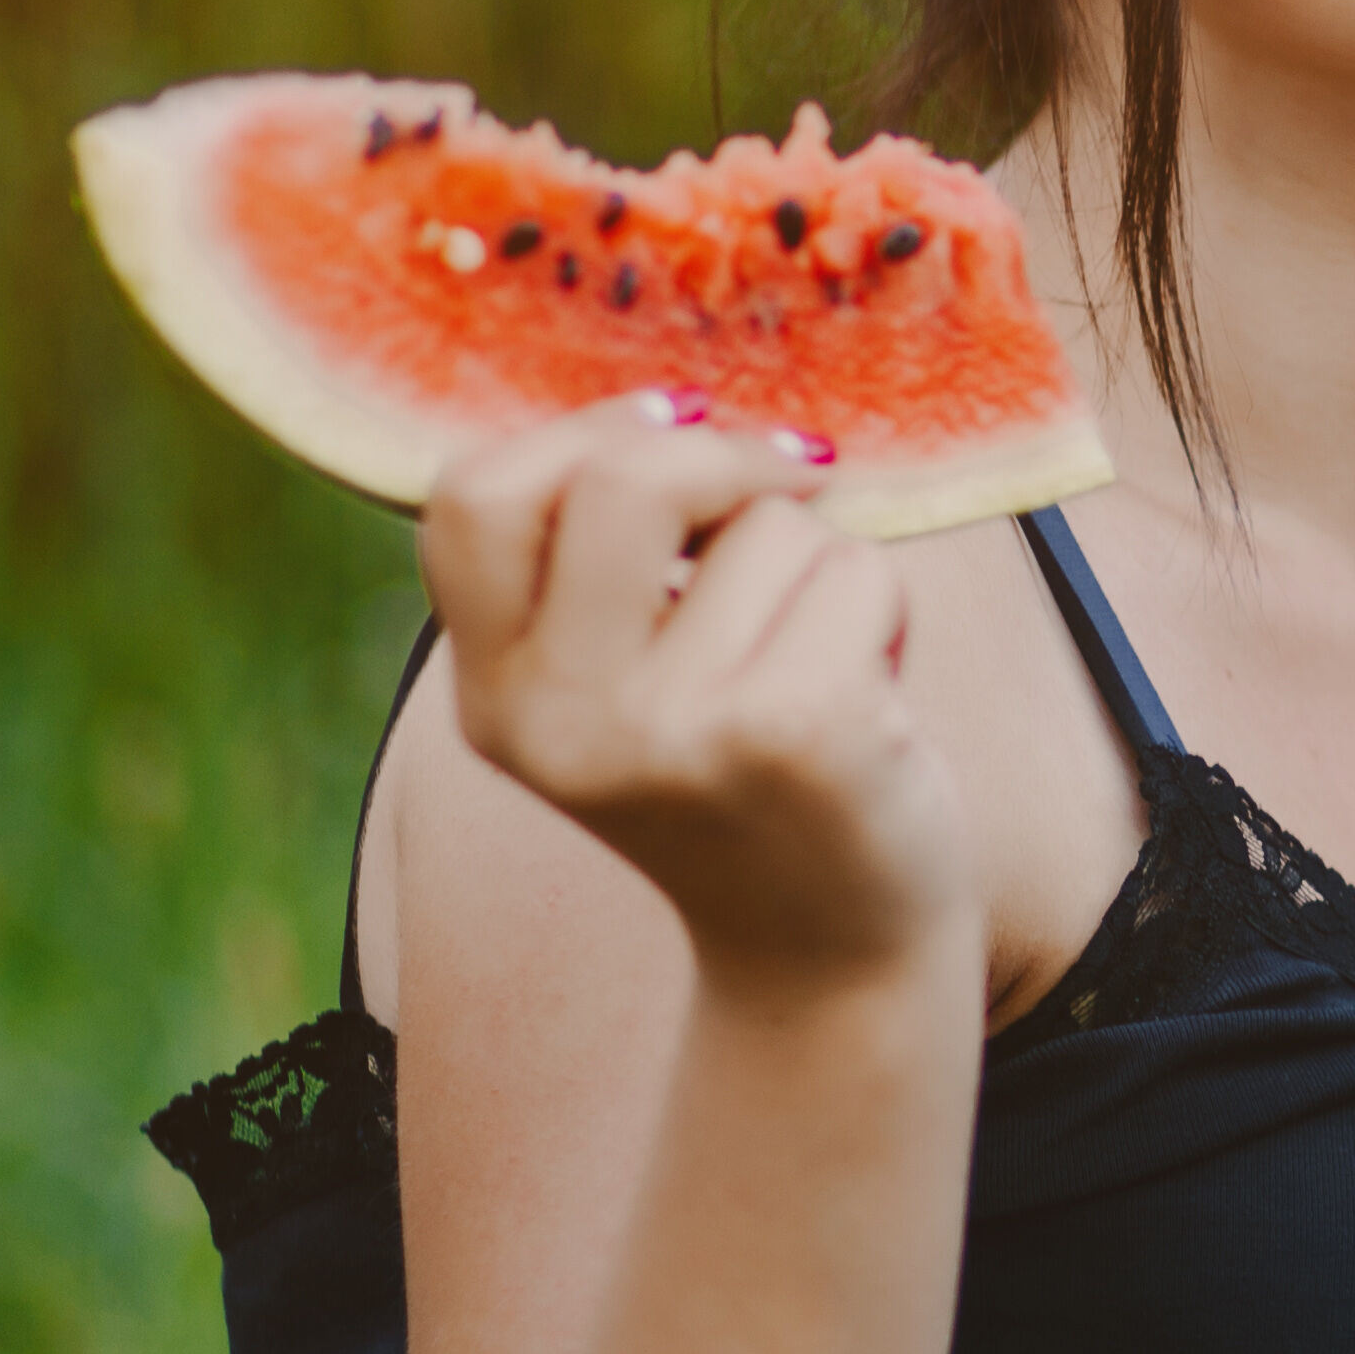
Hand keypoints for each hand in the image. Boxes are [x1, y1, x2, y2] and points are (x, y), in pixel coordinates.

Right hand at [416, 395, 980, 1009]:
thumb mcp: (625, 683)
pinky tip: (867, 702)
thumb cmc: (743, 777)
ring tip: (815, 665)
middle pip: (618, 478)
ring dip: (821, 568)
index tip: (673, 426)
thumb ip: (601, 565)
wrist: (826, 953)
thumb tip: (673, 400)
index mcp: (496, 697)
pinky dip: (884, 613)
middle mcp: (559, 720)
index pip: (470, 497)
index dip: (582, 431)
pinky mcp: (789, 734)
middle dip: (725, 461)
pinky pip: (855, 572)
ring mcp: (671, 732)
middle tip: (786, 492)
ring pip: (767, 526)